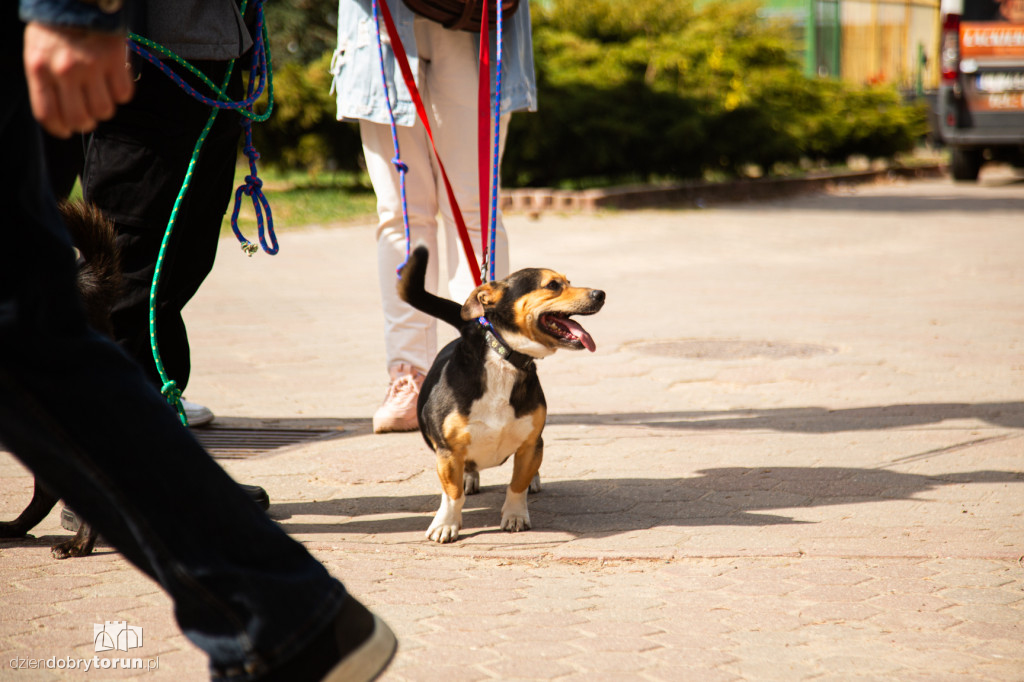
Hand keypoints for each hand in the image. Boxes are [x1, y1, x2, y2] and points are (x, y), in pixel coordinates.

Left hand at [23, 22, 133, 137]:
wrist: (77, 1)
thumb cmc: (55, 32)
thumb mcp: (37, 56)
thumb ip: (46, 84)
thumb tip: (63, 116)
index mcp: (39, 69)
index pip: (48, 115)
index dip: (60, 129)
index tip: (67, 130)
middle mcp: (64, 70)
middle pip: (79, 119)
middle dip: (85, 123)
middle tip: (88, 115)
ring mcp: (91, 65)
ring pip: (104, 110)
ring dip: (104, 107)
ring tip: (100, 92)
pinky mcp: (114, 60)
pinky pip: (124, 95)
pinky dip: (121, 92)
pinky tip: (113, 80)